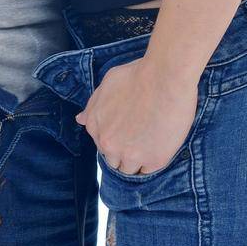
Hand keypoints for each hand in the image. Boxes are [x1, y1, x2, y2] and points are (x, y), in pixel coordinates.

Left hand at [75, 57, 198, 175]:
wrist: (165, 77)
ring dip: (138, 159)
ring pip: (130, 169)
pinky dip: (153, 160)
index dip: (117, 139)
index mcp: (95, 126)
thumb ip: (93, 105)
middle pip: (114, 161)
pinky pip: (149, 170)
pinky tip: (160, 144)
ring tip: (151, 141)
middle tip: (141, 136)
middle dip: (125, 151)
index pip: (102, 146)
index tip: (128, 131)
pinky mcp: (153, 160)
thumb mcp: (108, 83)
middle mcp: (109, 144)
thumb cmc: (138, 75)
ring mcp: (131, 155)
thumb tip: (81, 120)